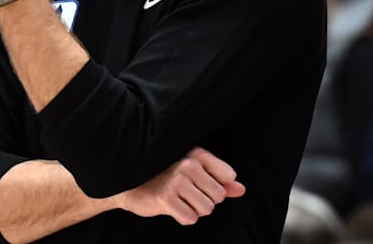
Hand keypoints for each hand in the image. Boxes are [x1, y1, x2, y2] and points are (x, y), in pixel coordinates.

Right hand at [113, 147, 245, 225]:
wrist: (131, 185)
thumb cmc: (165, 178)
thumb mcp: (195, 174)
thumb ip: (220, 181)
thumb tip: (241, 190)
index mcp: (197, 154)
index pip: (228, 175)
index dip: (217, 185)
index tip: (200, 183)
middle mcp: (187, 164)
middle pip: (218, 196)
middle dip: (205, 200)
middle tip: (185, 193)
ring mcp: (175, 180)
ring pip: (206, 209)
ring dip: (194, 210)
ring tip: (178, 199)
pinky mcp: (165, 197)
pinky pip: (190, 218)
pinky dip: (182, 217)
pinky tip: (171, 206)